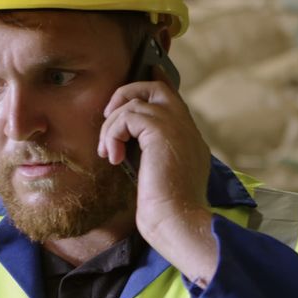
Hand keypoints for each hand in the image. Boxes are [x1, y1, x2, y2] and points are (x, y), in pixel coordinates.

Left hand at [98, 66, 216, 285]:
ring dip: (112, 126)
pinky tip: (113, 157)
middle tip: (108, 117)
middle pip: (156, 88)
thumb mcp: (162, 179)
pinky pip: (127, 115)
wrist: (178, 222)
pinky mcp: (160, 130)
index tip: (140, 76)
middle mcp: (187, 128)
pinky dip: (113, 133)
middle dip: (127, 95)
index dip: (153, 84)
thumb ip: (154, 157)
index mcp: (190, 140)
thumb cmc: (168, 213)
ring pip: (135, 103)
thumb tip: (129, 150)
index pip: (172, 100)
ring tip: (108, 152)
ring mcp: (176, 126)